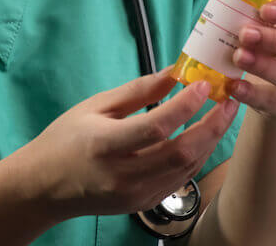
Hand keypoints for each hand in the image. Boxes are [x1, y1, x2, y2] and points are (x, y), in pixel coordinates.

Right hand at [23, 71, 239, 218]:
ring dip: (210, 141)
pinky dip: (196, 157)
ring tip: (222, 116)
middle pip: (181, 153)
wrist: (46, 186)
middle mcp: (123, 174)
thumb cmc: (65, 139)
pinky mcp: (144, 203)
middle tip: (229, 102)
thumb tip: (173, 73)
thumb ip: (136, 92)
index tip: (204, 85)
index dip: (184, 106)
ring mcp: (136, 194)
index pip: (156, 127)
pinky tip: (202, 138)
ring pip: (187, 169)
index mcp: (105, 145)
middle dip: (212, 126)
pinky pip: (179, 180)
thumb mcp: (94, 106)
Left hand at [230, 0, 275, 119]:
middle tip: (245, 33)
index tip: (265, 10)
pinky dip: (252, 94)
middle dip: (274, 40)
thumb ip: (262, 18)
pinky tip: (235, 86)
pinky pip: (275, 101)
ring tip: (239, 56)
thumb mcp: (274, 27)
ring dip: (263, 66)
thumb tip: (233, 10)